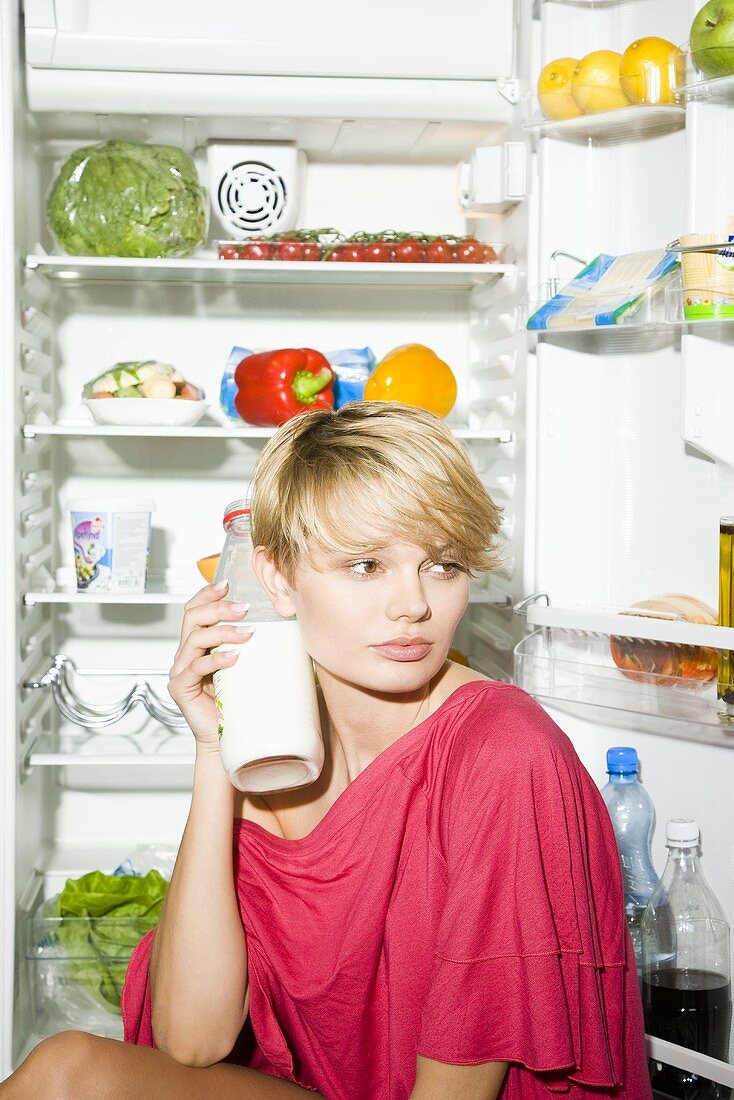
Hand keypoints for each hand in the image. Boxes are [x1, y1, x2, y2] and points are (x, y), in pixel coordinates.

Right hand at [168, 581, 252, 747]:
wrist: (234, 737)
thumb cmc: (243, 700)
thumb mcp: (250, 663)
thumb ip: (255, 641)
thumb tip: (288, 616)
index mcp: (199, 643)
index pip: (195, 609)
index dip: (207, 593)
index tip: (228, 584)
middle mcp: (186, 653)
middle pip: (193, 617)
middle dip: (218, 608)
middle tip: (244, 609)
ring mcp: (181, 670)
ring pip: (194, 638)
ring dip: (223, 631)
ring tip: (248, 634)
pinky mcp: (181, 688)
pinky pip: (196, 667)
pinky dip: (216, 659)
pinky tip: (234, 657)